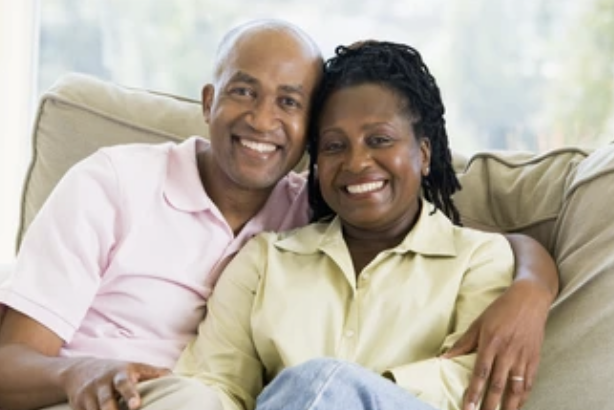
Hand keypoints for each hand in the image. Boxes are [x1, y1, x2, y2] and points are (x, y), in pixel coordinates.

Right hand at [60, 358, 169, 409]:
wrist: (80, 370)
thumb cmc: (118, 372)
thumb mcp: (135, 368)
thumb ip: (155, 373)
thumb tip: (176, 377)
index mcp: (120, 375)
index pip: (125, 384)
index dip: (130, 395)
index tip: (136, 405)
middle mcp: (102, 384)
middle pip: (107, 401)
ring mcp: (88, 396)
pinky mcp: (77, 406)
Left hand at [442, 281, 551, 409]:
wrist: (529, 300)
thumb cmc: (500, 310)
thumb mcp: (479, 323)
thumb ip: (463, 343)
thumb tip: (445, 358)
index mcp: (491, 343)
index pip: (480, 374)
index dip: (473, 393)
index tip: (466, 407)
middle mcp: (507, 353)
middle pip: (497, 386)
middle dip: (489, 406)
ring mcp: (522, 358)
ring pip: (515, 388)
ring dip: (508, 407)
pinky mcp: (534, 359)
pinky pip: (528, 383)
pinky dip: (523, 397)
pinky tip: (517, 406)